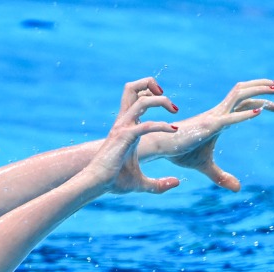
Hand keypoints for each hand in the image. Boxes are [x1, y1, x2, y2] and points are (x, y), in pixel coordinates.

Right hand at [84, 77, 182, 195]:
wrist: (96, 185)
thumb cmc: (114, 182)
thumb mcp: (140, 183)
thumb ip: (159, 184)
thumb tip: (177, 183)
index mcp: (126, 126)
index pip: (136, 97)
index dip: (152, 94)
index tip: (168, 107)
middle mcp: (123, 122)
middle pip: (132, 88)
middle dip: (151, 85)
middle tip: (168, 102)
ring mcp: (123, 128)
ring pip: (141, 101)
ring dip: (160, 101)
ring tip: (175, 110)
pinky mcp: (124, 137)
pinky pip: (146, 125)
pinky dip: (161, 125)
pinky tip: (173, 130)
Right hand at [151, 79, 273, 191]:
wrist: (159, 147)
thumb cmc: (178, 152)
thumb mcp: (205, 167)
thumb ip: (221, 177)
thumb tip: (238, 189)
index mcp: (218, 118)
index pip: (242, 102)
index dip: (260, 101)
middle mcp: (217, 113)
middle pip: (243, 92)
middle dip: (262, 87)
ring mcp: (213, 117)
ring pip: (239, 95)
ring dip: (258, 90)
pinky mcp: (208, 126)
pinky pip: (229, 118)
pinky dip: (244, 114)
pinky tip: (259, 112)